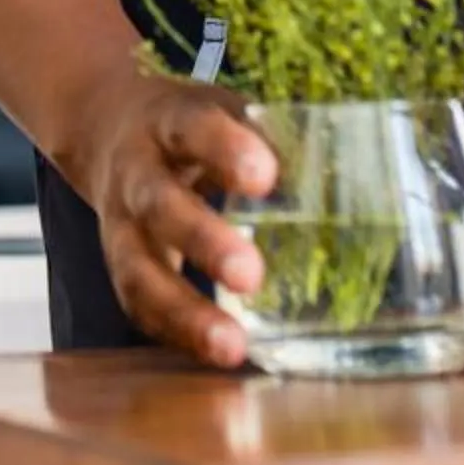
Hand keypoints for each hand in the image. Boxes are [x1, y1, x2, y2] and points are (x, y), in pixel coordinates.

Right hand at [65, 72, 276, 367]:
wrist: (106, 125)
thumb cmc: (191, 126)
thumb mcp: (224, 110)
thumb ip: (275, 139)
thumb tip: (358, 177)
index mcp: (168, 120)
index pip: (192, 128)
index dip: (224, 150)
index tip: (265, 177)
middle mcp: (135, 172)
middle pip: (157, 204)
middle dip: (201, 240)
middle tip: (250, 276)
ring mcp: (119, 223)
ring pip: (136, 269)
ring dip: (183, 312)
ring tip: (231, 346)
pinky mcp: (121, 263)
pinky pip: (138, 304)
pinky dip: (175, 333)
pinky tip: (216, 354)